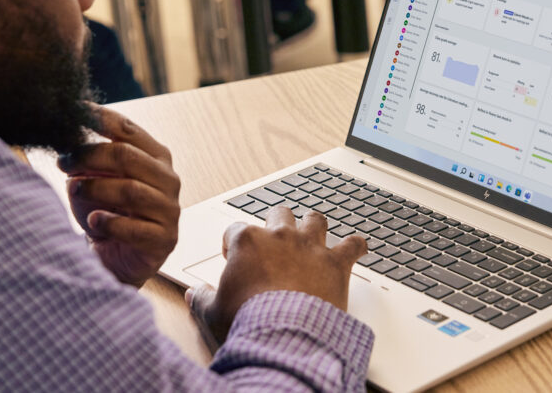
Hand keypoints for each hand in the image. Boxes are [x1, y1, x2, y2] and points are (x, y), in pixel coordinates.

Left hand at [61, 105, 179, 286]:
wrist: (120, 259)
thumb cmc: (109, 213)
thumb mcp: (98, 181)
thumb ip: (89, 162)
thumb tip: (66, 143)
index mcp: (156, 157)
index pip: (128, 130)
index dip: (100, 119)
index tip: (74, 114)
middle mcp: (168, 179)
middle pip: (127, 156)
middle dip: (89, 156)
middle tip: (64, 162)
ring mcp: (169, 210)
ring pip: (130, 190)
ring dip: (96, 188)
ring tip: (74, 190)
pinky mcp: (164, 239)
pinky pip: (134, 228)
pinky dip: (109, 222)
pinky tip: (94, 221)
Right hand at [186, 207, 366, 343]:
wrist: (283, 336)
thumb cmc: (247, 322)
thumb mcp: (213, 311)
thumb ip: (202, 297)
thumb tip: (194, 293)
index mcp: (248, 242)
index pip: (236, 229)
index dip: (233, 243)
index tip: (234, 257)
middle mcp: (280, 236)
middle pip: (279, 214)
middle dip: (276, 226)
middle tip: (275, 244)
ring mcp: (310, 247)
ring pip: (315, 219)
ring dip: (314, 227)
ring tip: (313, 237)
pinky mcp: (336, 263)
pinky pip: (353, 244)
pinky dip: (356, 246)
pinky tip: (357, 249)